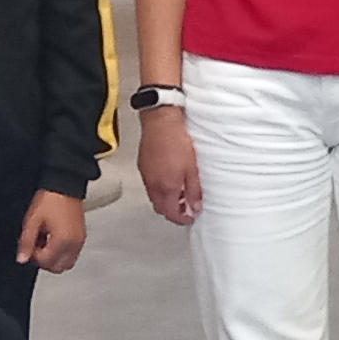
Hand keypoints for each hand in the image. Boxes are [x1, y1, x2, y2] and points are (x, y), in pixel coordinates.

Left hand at [17, 191, 89, 271]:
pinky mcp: (81, 237)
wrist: (65, 187)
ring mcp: (79, 241)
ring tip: (45, 242)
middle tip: (37, 247)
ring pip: (67, 263)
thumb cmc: (51, 200)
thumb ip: (26, 243)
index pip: (46, 262)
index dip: (34, 256)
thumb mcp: (32, 221)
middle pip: (59, 267)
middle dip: (46, 261)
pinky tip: (54, 239)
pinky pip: (72, 253)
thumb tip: (22, 258)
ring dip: (54, 258)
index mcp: (62, 241)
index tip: (30, 245)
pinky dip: (62, 252)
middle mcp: (74, 244)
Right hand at [140, 109, 201, 226]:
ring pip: (154, 196)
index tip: (190, 218)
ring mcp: (146, 174)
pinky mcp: (143, 165)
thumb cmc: (176, 140)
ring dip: (166, 200)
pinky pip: (150, 184)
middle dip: (172, 212)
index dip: (181, 219)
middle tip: (186, 209)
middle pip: (160, 207)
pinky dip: (160, 189)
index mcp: (166, 186)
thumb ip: (194, 190)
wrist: (160, 120)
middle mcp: (153, 183)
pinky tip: (170, 181)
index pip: (170, 213)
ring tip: (180, 194)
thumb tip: (195, 207)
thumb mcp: (192, 168)